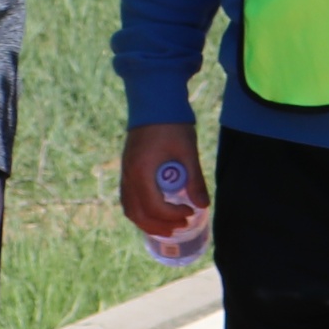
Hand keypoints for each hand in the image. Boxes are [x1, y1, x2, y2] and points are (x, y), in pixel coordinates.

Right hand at [122, 123, 208, 237]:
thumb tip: (203, 205)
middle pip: (138, 214)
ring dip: (148, 222)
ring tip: (169, 226)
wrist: (154, 102)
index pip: (154, 206)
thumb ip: (194, 179)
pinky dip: (141, 212)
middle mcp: (128, 175)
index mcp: (141, 171)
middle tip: (181, 227)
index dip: (173, 214)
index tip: (190, 211)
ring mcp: (124, 173)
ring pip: (130, 209)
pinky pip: (128, 199)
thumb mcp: (187, 151)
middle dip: (160, 226)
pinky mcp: (127, 170)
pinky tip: (157, 213)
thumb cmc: (172, 125)